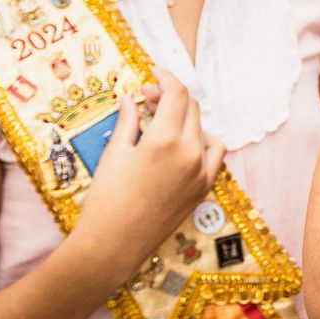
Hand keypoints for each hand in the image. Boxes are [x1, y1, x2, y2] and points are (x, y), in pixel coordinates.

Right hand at [71, 71, 225, 282]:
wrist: (113, 245)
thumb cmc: (106, 199)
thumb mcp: (114, 153)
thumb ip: (128, 120)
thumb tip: (129, 95)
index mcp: (165, 139)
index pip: (176, 93)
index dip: (166, 78)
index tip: (154, 73)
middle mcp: (190, 152)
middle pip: (191, 108)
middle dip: (170, 97)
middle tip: (147, 98)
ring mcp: (201, 171)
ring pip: (204, 129)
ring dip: (187, 119)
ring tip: (161, 124)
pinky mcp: (204, 187)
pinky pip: (213, 154)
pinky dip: (202, 142)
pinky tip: (181, 145)